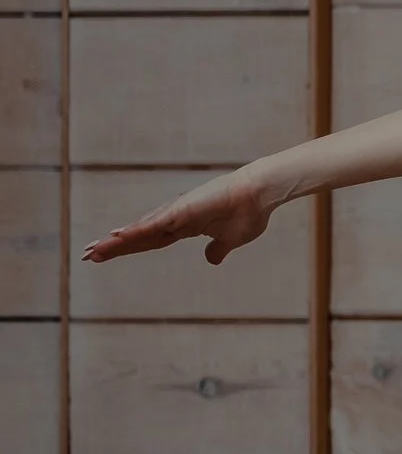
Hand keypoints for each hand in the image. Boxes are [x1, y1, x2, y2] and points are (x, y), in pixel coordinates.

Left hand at [82, 169, 276, 265]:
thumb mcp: (230, 240)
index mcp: (184, 227)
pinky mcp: (181, 210)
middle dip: (114, 247)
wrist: (260, 194)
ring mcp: (175, 213)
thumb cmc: (248, 213)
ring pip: (140, 230)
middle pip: (137, 236)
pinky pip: (153, 224)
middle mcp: (174, 218)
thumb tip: (211, 259)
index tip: (109, 255)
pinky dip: (134, 231)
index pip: (149, 241)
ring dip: (116, 241)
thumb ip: (218, 249)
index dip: (129, 248)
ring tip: (93, 251)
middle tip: (87, 255)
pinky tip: (116, 237)